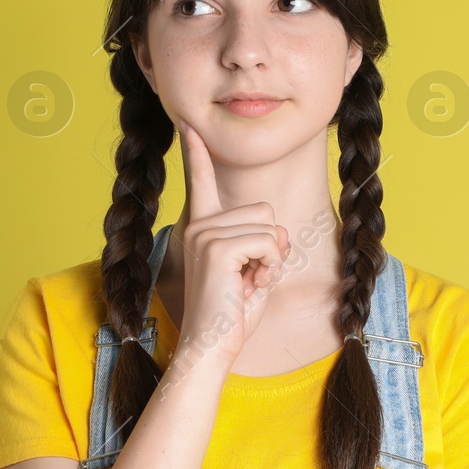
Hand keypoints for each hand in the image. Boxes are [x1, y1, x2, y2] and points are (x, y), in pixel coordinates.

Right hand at [175, 118, 290, 366]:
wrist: (212, 345)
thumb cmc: (232, 314)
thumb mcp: (255, 270)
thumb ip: (265, 242)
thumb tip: (280, 229)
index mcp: (203, 227)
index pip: (199, 180)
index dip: (195, 151)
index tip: (187, 123)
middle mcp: (199, 224)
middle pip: (266, 210)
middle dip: (272, 246)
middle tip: (249, 278)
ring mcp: (205, 233)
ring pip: (271, 227)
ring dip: (271, 259)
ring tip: (246, 284)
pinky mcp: (217, 246)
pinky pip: (269, 242)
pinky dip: (269, 267)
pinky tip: (248, 286)